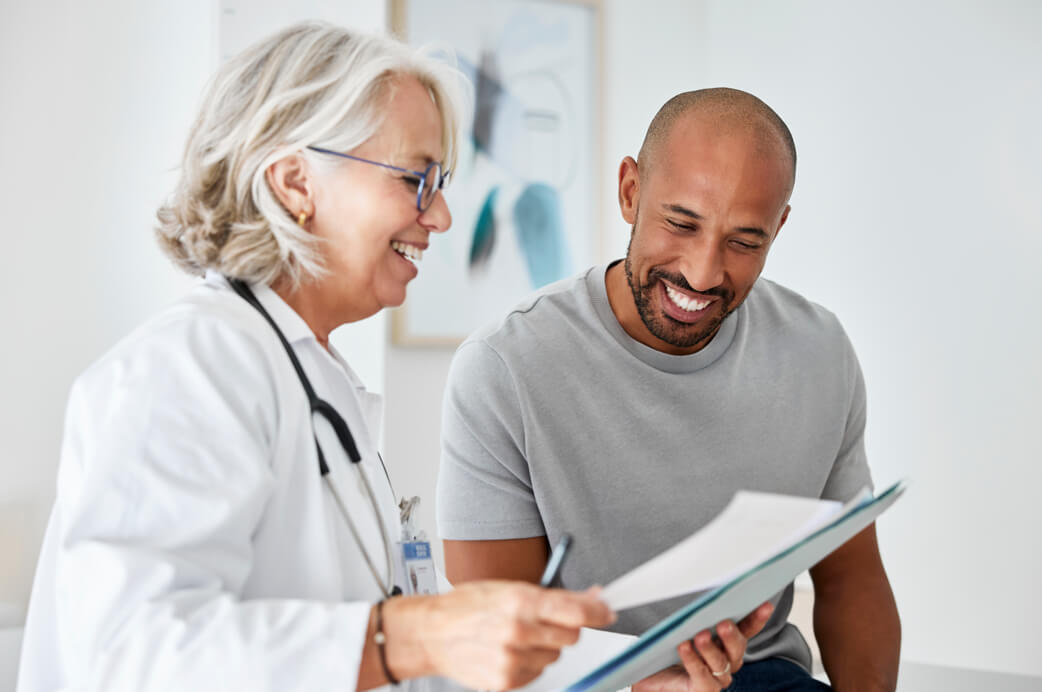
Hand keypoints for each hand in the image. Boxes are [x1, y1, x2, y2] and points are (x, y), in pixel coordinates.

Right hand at [385, 581, 615, 690]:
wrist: (432, 633)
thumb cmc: (469, 605)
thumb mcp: (509, 588)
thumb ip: (554, 596)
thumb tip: (593, 598)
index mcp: (519, 600)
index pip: (576, 610)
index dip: (598, 611)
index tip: (607, 610)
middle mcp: (517, 631)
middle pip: (572, 636)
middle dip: (564, 627)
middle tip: (543, 620)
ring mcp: (511, 659)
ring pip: (555, 656)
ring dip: (545, 647)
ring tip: (517, 636)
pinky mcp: (505, 681)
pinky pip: (537, 673)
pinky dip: (529, 663)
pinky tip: (508, 651)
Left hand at [632, 602, 773, 691]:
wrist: (654, 674)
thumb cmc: (671, 647)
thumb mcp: (684, 625)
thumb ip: (697, 613)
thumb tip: (699, 586)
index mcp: (728, 642)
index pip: (747, 629)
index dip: (757, 618)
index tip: (765, 605)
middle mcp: (728, 661)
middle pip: (737, 648)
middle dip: (731, 635)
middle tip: (723, 623)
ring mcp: (717, 678)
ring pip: (720, 662)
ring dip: (710, 648)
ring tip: (700, 636)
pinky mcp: (702, 689)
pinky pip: (701, 676)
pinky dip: (693, 660)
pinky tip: (684, 647)